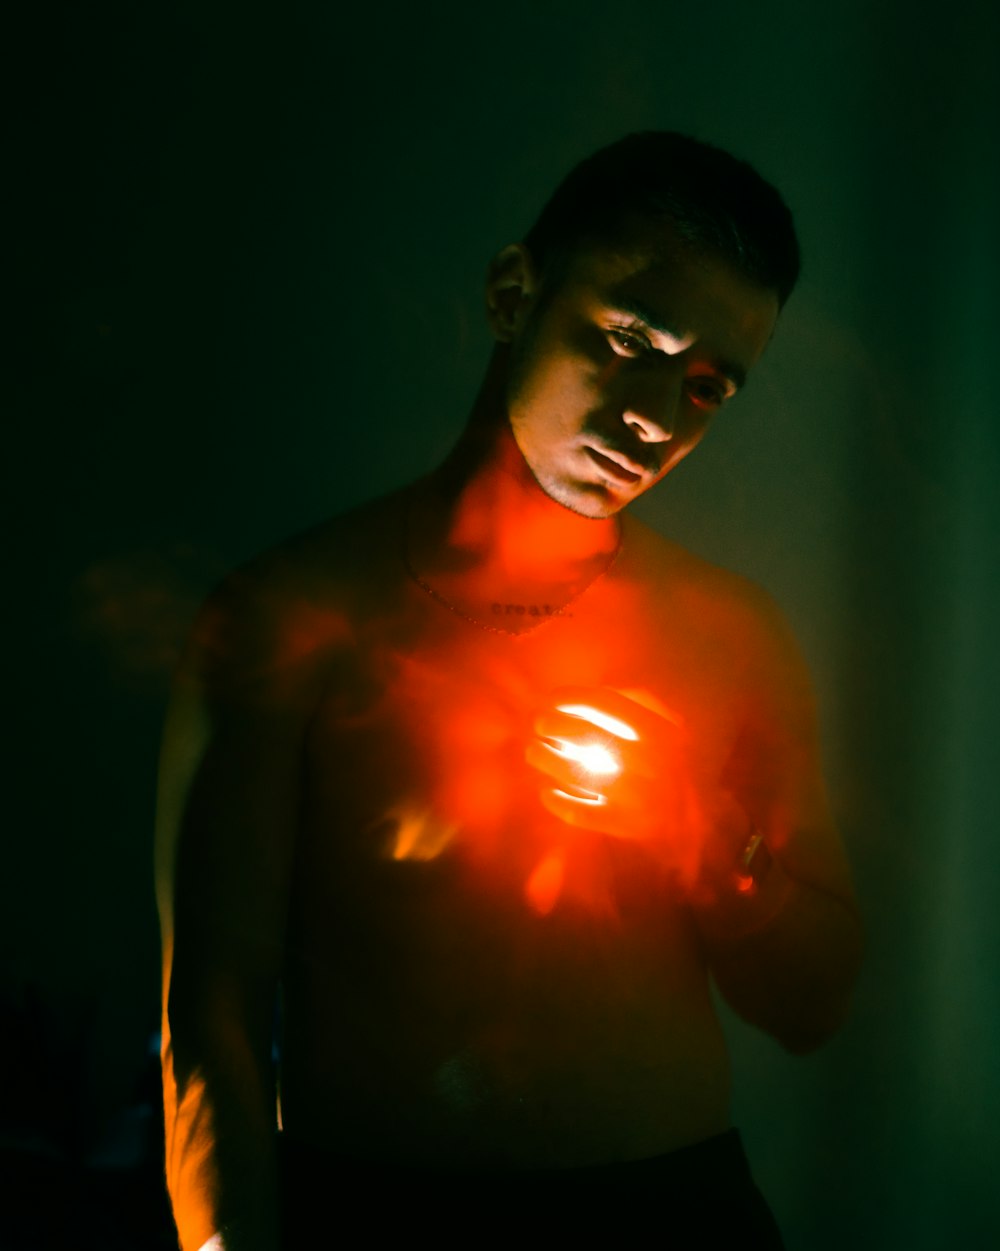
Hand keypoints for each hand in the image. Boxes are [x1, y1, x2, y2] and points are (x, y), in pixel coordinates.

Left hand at [526, 686, 751, 888]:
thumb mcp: (674, 730)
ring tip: (533, 751)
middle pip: (588, 734)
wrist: (710, 826)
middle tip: (539, 723)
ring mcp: (639, 796)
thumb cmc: (682, 767)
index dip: (573, 697)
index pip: (607, 703)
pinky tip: (547, 793)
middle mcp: (652, 762)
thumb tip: (597, 690)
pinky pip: (584, 814)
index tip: (551, 698)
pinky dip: (561, 804)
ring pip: (580, 772)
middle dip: (555, 725)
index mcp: (663, 732)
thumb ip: (643, 705)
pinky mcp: (629, 828)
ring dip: (549, 760)